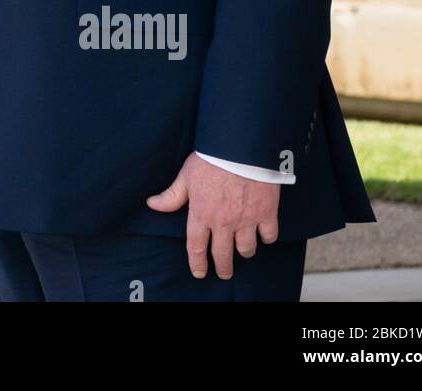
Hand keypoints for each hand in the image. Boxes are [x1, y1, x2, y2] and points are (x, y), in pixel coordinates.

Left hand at [146, 151, 280, 279]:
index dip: (197, 263)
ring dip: (244, 252)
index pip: (196, 247)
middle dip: (223, 267)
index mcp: (201, 213)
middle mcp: (223, 222)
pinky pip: (269, 236)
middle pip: (223, 254)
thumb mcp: (186, 176)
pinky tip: (263, 235)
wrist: (240, 148)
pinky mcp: (266, 213)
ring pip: (247, 249)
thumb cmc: (211, 159)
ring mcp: (246, 220)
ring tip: (242, 251)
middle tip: (224, 272)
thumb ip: (172, 195)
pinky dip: (266, 238)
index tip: (199, 272)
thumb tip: (152, 204)